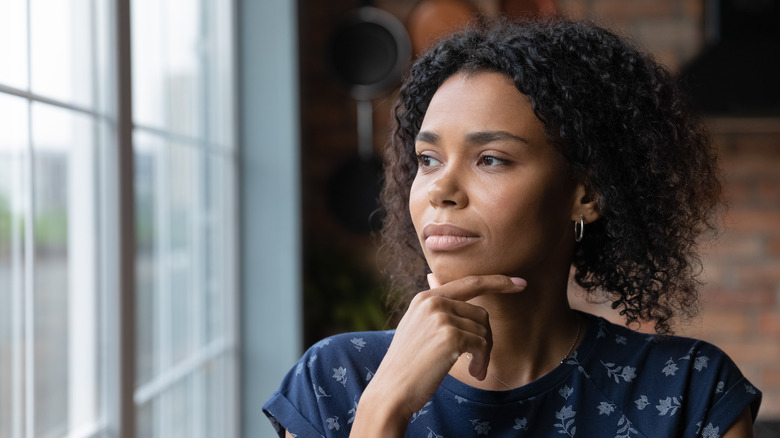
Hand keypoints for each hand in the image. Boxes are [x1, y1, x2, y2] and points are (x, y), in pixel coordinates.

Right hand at [352, 274, 526, 434]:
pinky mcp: (450, 336)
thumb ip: (432, 305)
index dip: (497, 281)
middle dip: (485, 338)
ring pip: (484, 330)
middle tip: (479, 360)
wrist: (392, 390)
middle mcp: (433, 302)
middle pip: (481, 313)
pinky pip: (483, 345)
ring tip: (474, 369)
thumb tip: (433, 276)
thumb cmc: (407, 364)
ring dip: (484, 354)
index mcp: (426, 298)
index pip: (469, 282)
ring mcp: (441, 317)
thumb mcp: (415, 326)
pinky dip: (483, 361)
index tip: (520, 283)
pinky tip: (474, 372)